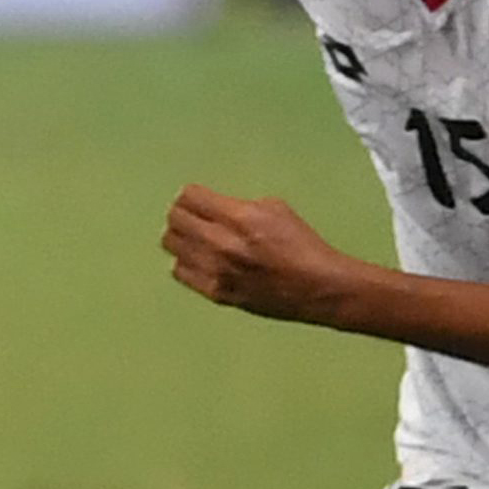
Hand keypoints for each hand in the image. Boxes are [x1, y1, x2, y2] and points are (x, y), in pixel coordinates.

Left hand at [161, 185, 362, 328]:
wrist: (317, 287)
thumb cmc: (302, 245)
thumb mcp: (276, 209)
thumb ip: (241, 205)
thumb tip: (216, 207)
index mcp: (240, 217)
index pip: (189, 197)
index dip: (191, 195)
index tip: (197, 199)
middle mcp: (223, 243)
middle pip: (175, 219)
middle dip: (182, 213)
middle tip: (192, 216)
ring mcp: (217, 271)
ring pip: (171, 245)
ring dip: (181, 237)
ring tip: (194, 238)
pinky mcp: (216, 293)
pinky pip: (180, 271)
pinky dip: (186, 262)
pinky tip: (200, 260)